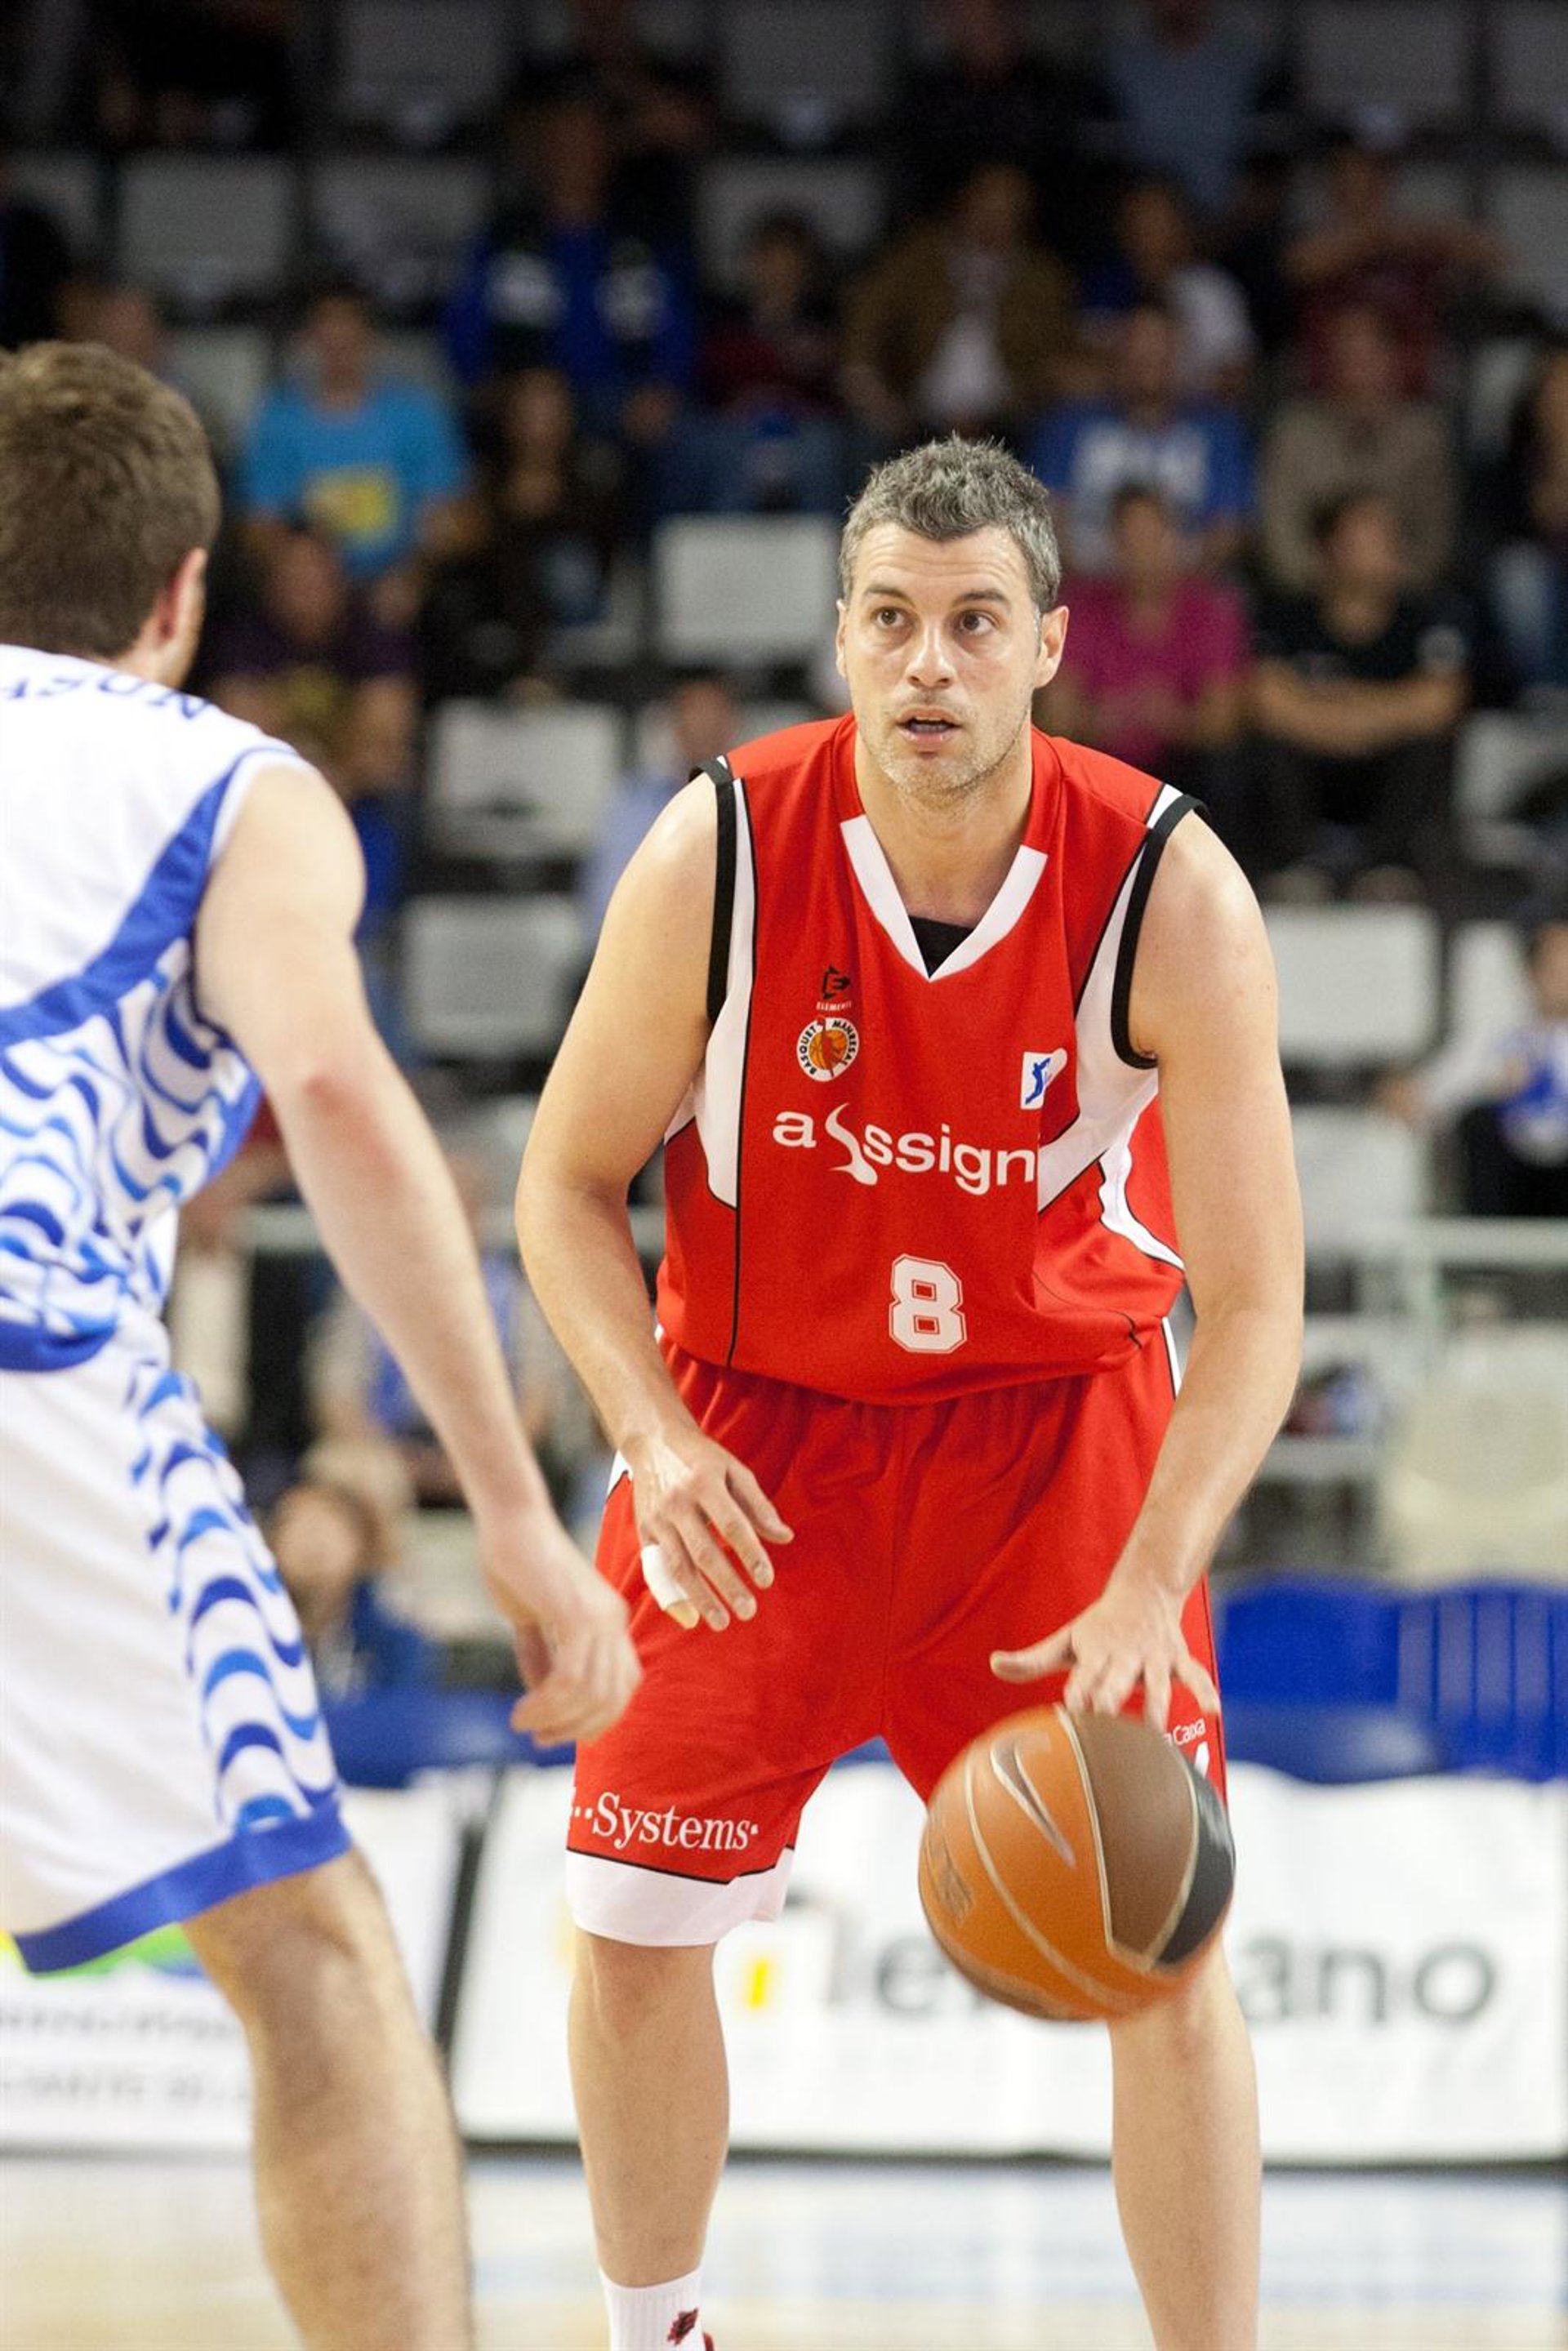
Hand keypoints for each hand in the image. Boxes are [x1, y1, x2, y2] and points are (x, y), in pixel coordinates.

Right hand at [479, 1508, 641, 1746]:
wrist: (510, 1521)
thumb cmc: (516, 1563)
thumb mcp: (532, 1619)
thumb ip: (542, 1655)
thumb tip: (543, 1699)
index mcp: (610, 1620)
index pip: (623, 1687)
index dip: (597, 1720)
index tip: (557, 1733)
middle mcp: (613, 1619)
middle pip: (612, 1698)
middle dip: (575, 1728)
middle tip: (538, 1736)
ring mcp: (599, 1615)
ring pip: (591, 1693)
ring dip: (555, 1719)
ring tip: (523, 1722)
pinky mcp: (576, 1613)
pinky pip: (570, 1678)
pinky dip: (546, 1703)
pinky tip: (523, 1708)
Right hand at [626, 1425, 792, 1631]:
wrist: (653, 1442)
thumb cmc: (701, 1459)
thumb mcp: (734, 1470)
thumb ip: (759, 1505)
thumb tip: (785, 1537)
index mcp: (704, 1482)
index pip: (731, 1524)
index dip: (750, 1554)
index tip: (766, 1580)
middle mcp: (677, 1502)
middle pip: (703, 1552)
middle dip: (727, 1585)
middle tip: (749, 1611)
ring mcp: (657, 1519)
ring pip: (679, 1566)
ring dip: (700, 1598)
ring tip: (722, 1622)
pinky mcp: (645, 1532)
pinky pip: (658, 1570)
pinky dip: (672, 1596)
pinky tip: (690, 1616)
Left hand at [990, 1575, 1218, 1733]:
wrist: (1144, 1590)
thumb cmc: (1098, 1627)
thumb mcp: (1065, 1640)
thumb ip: (1031, 1660)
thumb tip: (993, 1664)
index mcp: (1094, 1652)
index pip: (1083, 1677)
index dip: (1078, 1693)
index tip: (1071, 1713)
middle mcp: (1124, 1655)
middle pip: (1117, 1680)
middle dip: (1112, 1698)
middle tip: (1107, 1722)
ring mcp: (1154, 1657)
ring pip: (1157, 1684)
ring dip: (1156, 1706)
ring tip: (1155, 1734)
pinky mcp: (1178, 1658)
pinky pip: (1195, 1675)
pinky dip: (1205, 1690)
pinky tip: (1213, 1711)